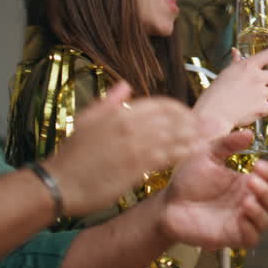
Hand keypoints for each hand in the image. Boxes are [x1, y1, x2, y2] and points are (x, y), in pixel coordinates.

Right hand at [45, 82, 198, 216]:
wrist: (59, 183)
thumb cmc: (71, 153)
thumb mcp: (86, 119)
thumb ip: (109, 101)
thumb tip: (126, 85)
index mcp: (120, 113)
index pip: (161, 105)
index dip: (179, 109)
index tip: (189, 115)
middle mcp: (130, 127)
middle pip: (173, 120)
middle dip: (193, 122)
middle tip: (208, 125)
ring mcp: (135, 148)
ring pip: (174, 138)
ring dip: (193, 137)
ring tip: (208, 137)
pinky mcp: (136, 169)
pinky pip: (167, 158)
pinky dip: (183, 154)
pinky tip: (194, 154)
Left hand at [155, 131, 267, 249]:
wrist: (167, 204)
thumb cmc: (187, 180)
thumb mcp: (206, 155)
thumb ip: (227, 144)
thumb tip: (249, 134)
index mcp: (245, 183)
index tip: (258, 165)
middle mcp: (247, 202)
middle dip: (267, 190)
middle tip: (251, 180)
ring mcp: (240, 220)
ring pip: (265, 221)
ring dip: (260, 210)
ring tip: (245, 201)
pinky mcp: (231, 236)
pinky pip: (252, 238)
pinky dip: (251, 229)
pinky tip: (241, 217)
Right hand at [192, 47, 267, 137]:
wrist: (213, 115)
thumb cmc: (215, 95)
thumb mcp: (225, 73)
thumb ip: (235, 62)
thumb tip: (235, 52)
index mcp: (247, 66)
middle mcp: (256, 77)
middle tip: (263, 86)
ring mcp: (260, 92)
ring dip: (267, 97)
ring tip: (252, 100)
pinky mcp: (262, 106)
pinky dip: (261, 111)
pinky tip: (249, 110)